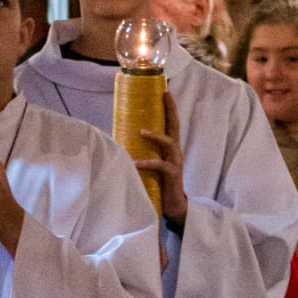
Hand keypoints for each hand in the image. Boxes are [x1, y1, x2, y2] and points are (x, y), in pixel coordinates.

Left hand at [137, 89, 188, 230]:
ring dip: (155, 136)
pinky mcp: (173, 175)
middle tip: (164, 96)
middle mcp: (176, 151)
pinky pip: (160, 165)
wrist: (174, 206)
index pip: (172, 123)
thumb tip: (121, 141)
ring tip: (141, 132)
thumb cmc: (160, 184)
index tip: (166, 91)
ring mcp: (176, 162)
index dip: (170, 108)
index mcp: (171, 148)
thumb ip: (144, 152)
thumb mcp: (152, 164)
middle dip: (171, 110)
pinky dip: (147, 163)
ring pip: (169, 143)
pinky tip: (135, 163)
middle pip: (175, 126)